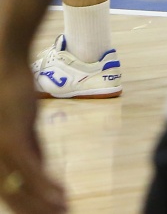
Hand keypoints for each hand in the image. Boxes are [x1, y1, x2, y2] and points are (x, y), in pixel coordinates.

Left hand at [0, 59, 63, 213]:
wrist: (5, 64)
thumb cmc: (11, 92)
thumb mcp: (23, 127)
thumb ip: (31, 149)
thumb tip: (43, 170)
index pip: (7, 191)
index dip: (25, 208)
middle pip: (11, 195)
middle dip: (35, 211)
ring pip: (20, 187)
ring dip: (43, 204)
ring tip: (63, 212)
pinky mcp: (12, 137)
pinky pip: (30, 169)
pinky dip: (46, 185)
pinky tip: (62, 196)